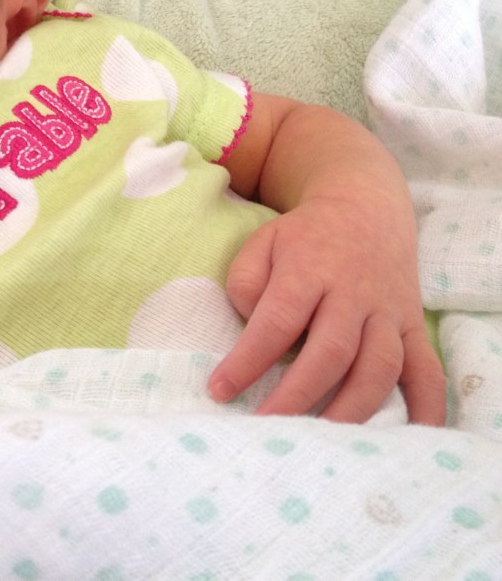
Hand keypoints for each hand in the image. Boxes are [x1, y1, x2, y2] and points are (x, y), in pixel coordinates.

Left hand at [207, 196, 445, 423]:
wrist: (365, 207)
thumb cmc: (303, 237)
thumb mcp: (262, 242)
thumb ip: (246, 282)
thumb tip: (252, 327)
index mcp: (310, 271)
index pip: (277, 321)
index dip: (248, 360)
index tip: (220, 390)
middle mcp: (354, 294)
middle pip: (331, 352)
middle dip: (297, 395)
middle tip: (266, 427)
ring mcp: (388, 312)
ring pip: (378, 367)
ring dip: (350, 409)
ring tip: (319, 442)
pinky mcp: (413, 326)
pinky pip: (427, 370)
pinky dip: (426, 406)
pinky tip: (413, 435)